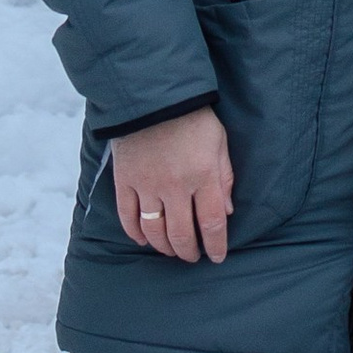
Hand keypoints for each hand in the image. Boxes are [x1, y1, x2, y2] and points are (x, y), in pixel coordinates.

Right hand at [111, 108, 233, 264]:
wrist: (152, 95)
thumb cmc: (193, 117)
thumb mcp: (219, 143)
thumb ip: (224, 178)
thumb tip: (227, 211)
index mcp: (203, 177)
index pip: (212, 223)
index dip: (216, 245)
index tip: (216, 257)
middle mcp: (175, 186)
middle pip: (181, 233)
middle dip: (188, 252)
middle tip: (192, 257)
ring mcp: (146, 185)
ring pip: (154, 229)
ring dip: (163, 246)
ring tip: (170, 250)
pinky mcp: (124, 180)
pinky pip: (127, 215)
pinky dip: (134, 232)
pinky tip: (143, 239)